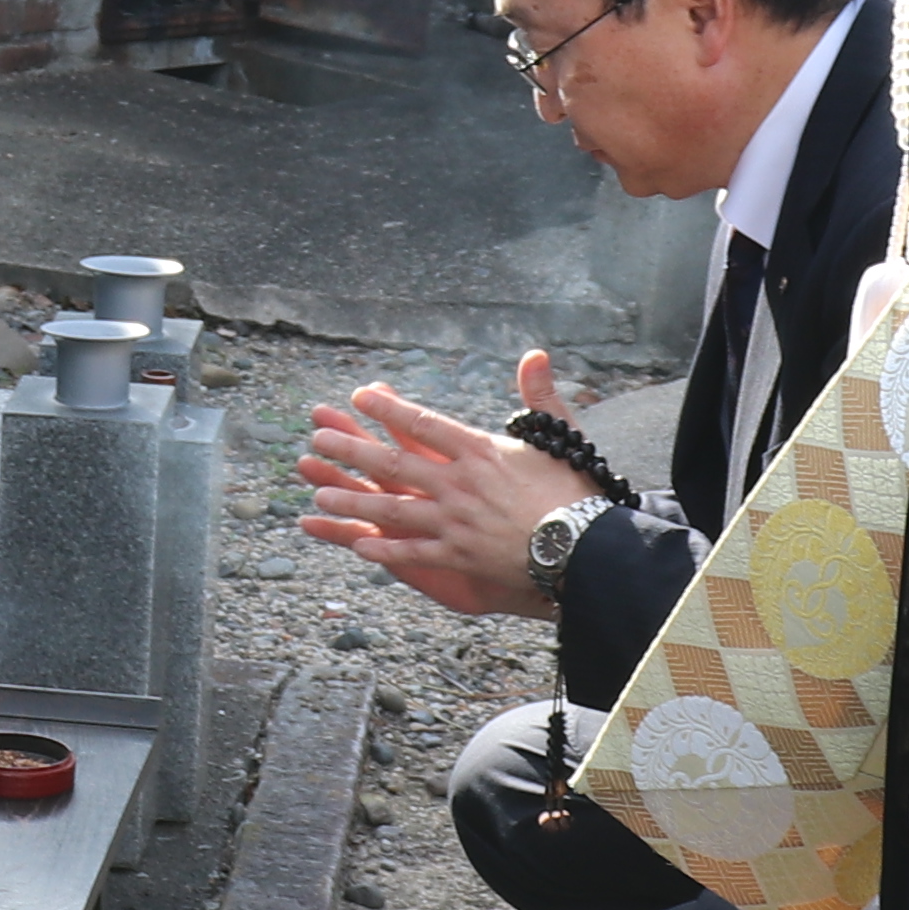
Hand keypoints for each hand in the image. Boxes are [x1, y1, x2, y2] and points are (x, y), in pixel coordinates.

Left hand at [296, 355, 598, 616]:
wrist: (589, 549)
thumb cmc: (576, 491)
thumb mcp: (560, 436)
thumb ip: (539, 395)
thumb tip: (534, 353)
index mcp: (481, 451)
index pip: (423, 424)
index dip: (388, 409)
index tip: (359, 396)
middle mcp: (460, 484)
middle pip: (395, 463)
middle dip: (353, 449)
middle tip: (318, 436)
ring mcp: (456, 522)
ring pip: (394, 508)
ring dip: (354, 499)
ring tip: (320, 490)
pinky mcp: (461, 556)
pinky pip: (414, 552)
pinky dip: (385, 548)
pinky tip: (357, 543)